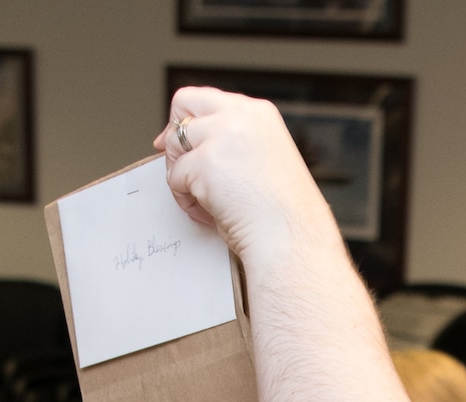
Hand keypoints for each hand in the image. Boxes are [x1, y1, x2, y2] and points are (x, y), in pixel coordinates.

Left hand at [154, 87, 339, 267]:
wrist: (291, 237)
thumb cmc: (283, 212)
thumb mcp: (262, 159)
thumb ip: (232, 143)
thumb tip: (195, 145)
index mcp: (258, 113)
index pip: (206, 99)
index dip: (187, 121)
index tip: (178, 143)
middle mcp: (240, 116)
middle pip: (183, 104)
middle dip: (173, 137)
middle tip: (178, 169)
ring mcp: (221, 136)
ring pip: (173, 144)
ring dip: (180, 175)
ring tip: (204, 202)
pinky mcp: (205, 162)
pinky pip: (175, 177)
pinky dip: (184, 199)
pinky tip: (208, 213)